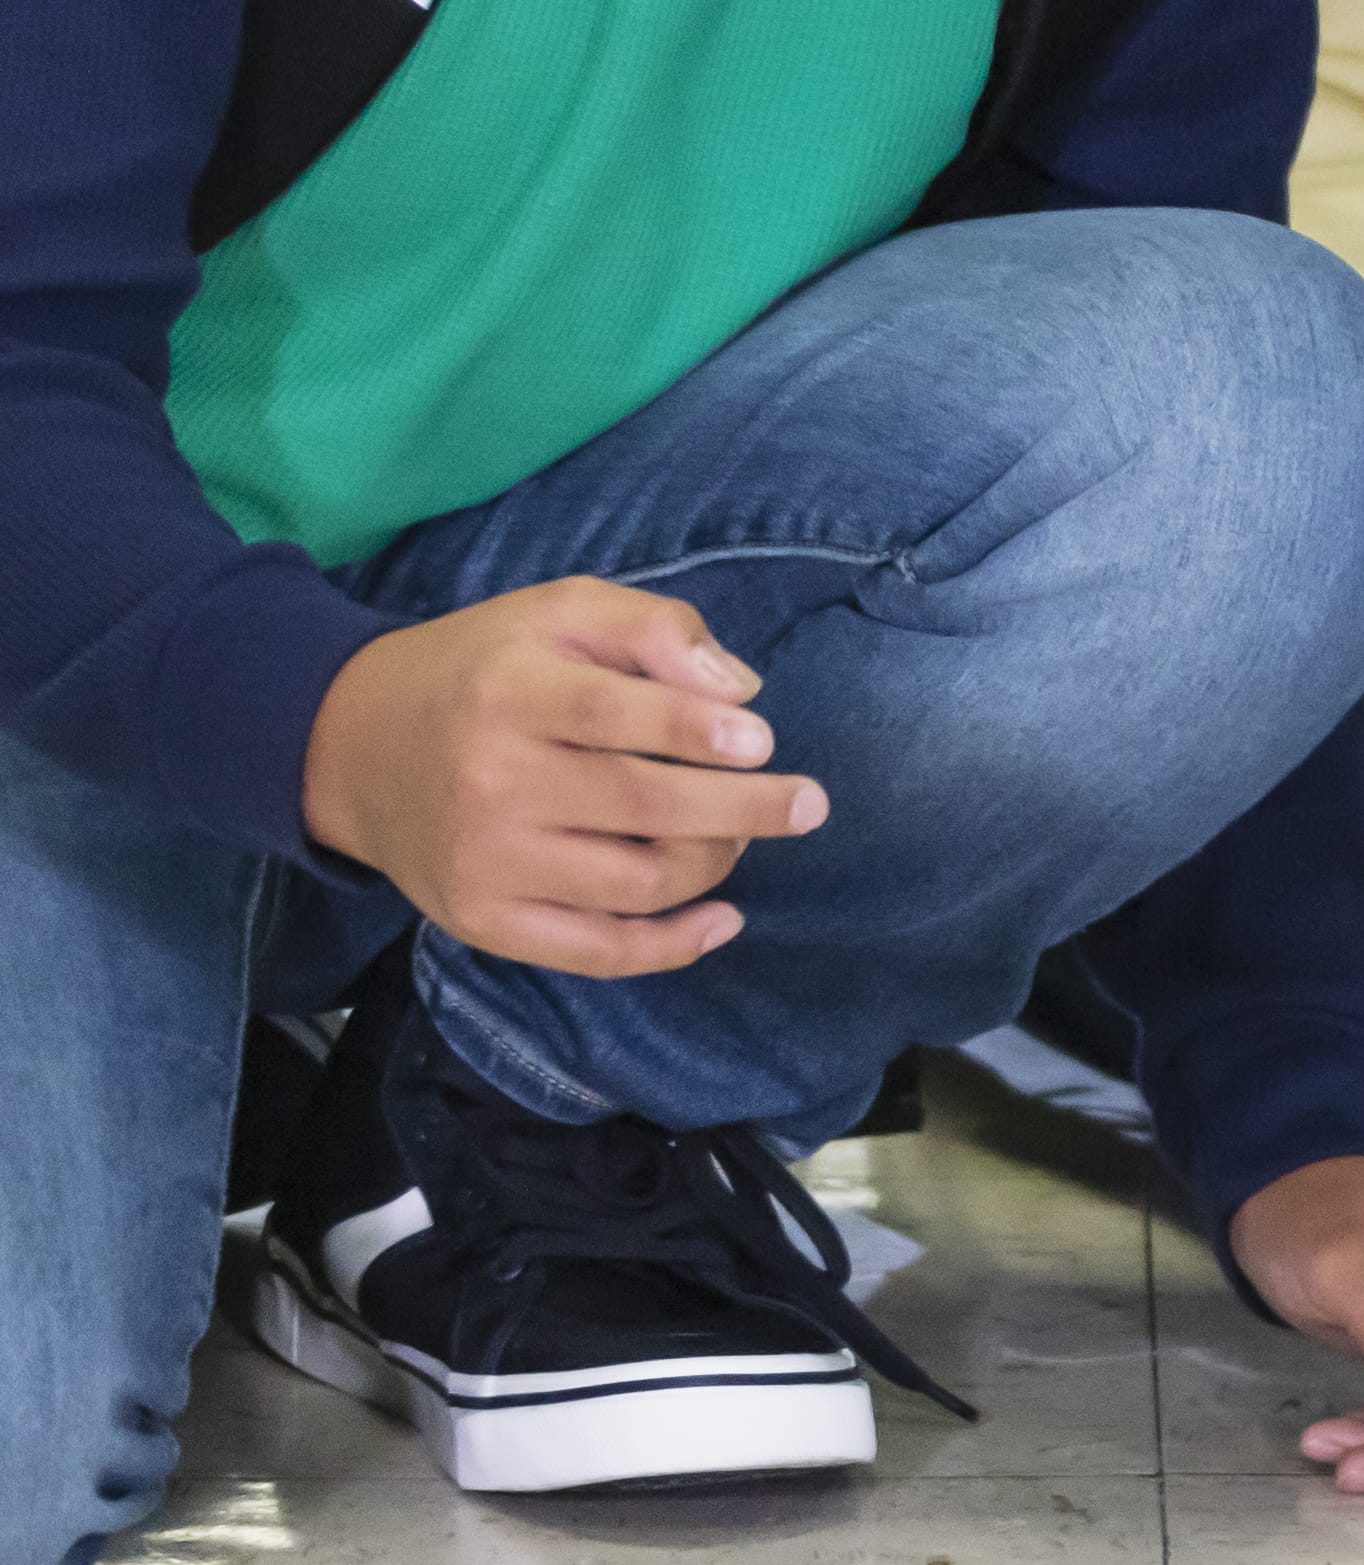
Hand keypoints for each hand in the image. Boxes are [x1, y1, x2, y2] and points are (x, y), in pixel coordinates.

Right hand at [301, 581, 821, 975]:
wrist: (353, 745)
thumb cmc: (481, 668)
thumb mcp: (558, 612)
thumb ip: (653, 628)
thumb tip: (742, 691)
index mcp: (511, 695)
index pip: (621, 717)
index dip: (703, 732)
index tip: (763, 740)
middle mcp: (492, 784)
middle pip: (646, 807)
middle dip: (746, 809)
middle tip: (808, 803)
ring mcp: (484, 863)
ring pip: (635, 884)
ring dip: (714, 863)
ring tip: (740, 833)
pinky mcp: (481, 920)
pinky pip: (592, 952)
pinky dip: (670, 947)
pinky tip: (723, 918)